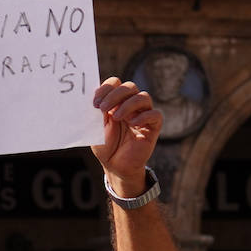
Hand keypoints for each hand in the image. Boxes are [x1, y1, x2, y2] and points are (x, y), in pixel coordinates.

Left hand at [90, 79, 161, 193]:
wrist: (115, 166)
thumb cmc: (105, 147)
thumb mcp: (97, 129)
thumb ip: (99, 113)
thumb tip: (98, 98)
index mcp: (116, 102)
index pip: (115, 83)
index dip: (106, 88)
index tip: (95, 102)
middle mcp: (130, 105)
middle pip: (130, 86)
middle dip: (115, 95)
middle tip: (103, 108)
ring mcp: (143, 115)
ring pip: (143, 97)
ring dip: (128, 104)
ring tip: (116, 118)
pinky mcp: (153, 127)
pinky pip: (155, 114)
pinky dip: (144, 116)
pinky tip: (132, 123)